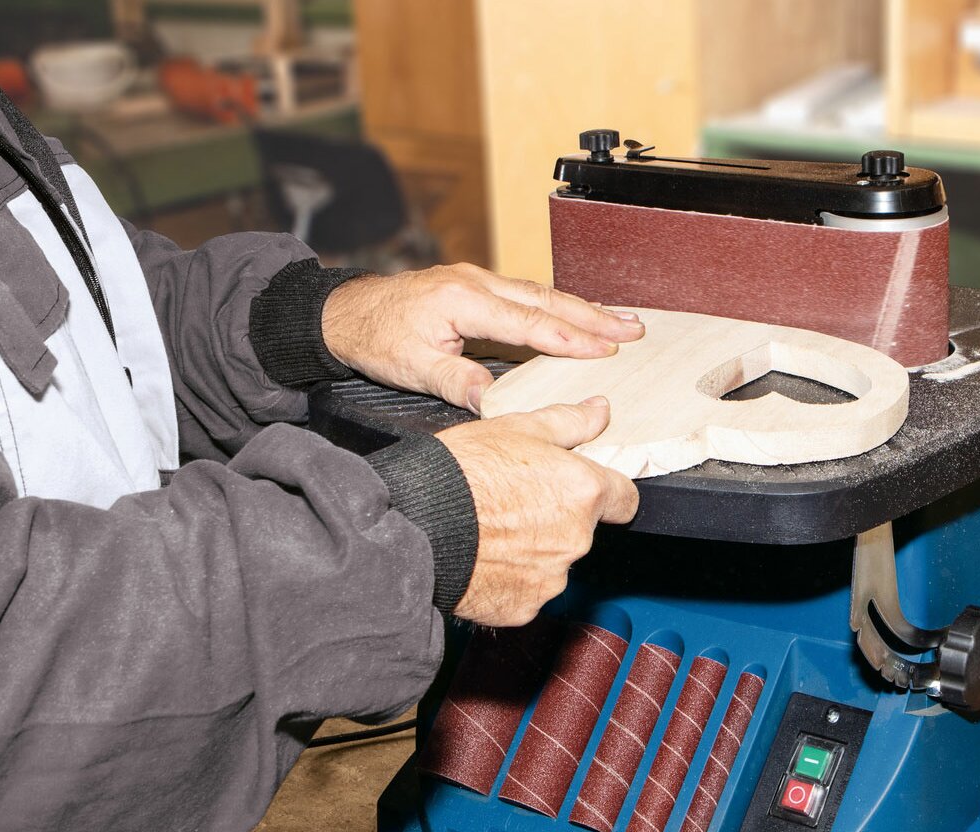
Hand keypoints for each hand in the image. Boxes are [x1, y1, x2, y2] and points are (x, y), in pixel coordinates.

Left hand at [322, 264, 642, 413]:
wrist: (346, 313)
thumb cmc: (375, 337)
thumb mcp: (412, 368)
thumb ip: (457, 381)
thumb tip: (495, 402)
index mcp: (463, 300)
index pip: (528, 322)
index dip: (570, 337)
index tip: (604, 349)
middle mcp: (476, 283)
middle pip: (546, 300)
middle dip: (593, 316)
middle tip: (634, 329)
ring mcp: (478, 281)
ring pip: (541, 294)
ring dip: (583, 308)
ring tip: (622, 321)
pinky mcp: (477, 287)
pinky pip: (527, 294)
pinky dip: (559, 305)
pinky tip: (581, 314)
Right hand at [435, 397, 637, 626]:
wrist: (415, 525)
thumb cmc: (460, 474)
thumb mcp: (514, 428)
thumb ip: (567, 422)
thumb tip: (599, 411)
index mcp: (582, 492)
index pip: (625, 500)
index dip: (605, 493)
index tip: (583, 491)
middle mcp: (575, 539)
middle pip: (581, 531)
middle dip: (556, 520)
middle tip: (513, 504)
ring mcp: (550, 578)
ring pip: (552, 564)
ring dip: (532, 552)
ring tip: (490, 533)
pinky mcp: (523, 608)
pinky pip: (525, 593)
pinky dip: (509, 580)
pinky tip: (482, 560)